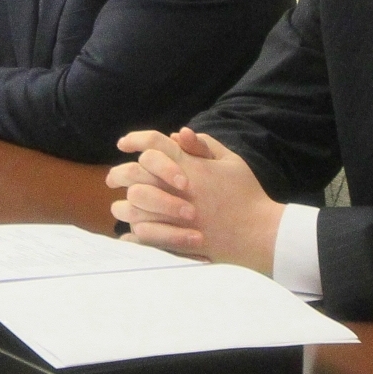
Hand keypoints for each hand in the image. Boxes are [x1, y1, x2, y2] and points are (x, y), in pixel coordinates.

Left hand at [105, 128, 281, 272]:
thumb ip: (203, 145)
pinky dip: (132, 233)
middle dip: (118, 173)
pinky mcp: (175, 240)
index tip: (124, 144)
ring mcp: (174, 215)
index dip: (134, 139)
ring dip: (123, 204)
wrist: (260, 233)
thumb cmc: (247, 195)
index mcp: (189, 166)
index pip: (152, 144)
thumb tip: (178, 133)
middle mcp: (177, 189)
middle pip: (133, 174)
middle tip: (112, 178)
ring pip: (131, 206)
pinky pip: (141, 235)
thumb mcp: (231, 161)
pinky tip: (129, 231)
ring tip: (121, 205)